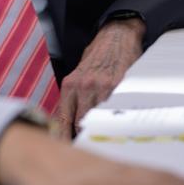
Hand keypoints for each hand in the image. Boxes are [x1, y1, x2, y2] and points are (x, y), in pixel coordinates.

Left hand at [54, 18, 144, 137]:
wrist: (116, 35)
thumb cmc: (97, 57)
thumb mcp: (79, 75)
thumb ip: (75, 97)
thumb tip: (71, 123)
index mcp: (70, 85)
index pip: (64, 119)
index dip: (64, 137)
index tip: (65, 150)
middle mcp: (83, 86)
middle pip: (80, 122)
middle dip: (85, 135)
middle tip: (88, 147)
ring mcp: (102, 86)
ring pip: (99, 117)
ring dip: (102, 127)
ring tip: (106, 137)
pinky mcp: (120, 85)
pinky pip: (116, 108)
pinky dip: (116, 117)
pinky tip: (120, 123)